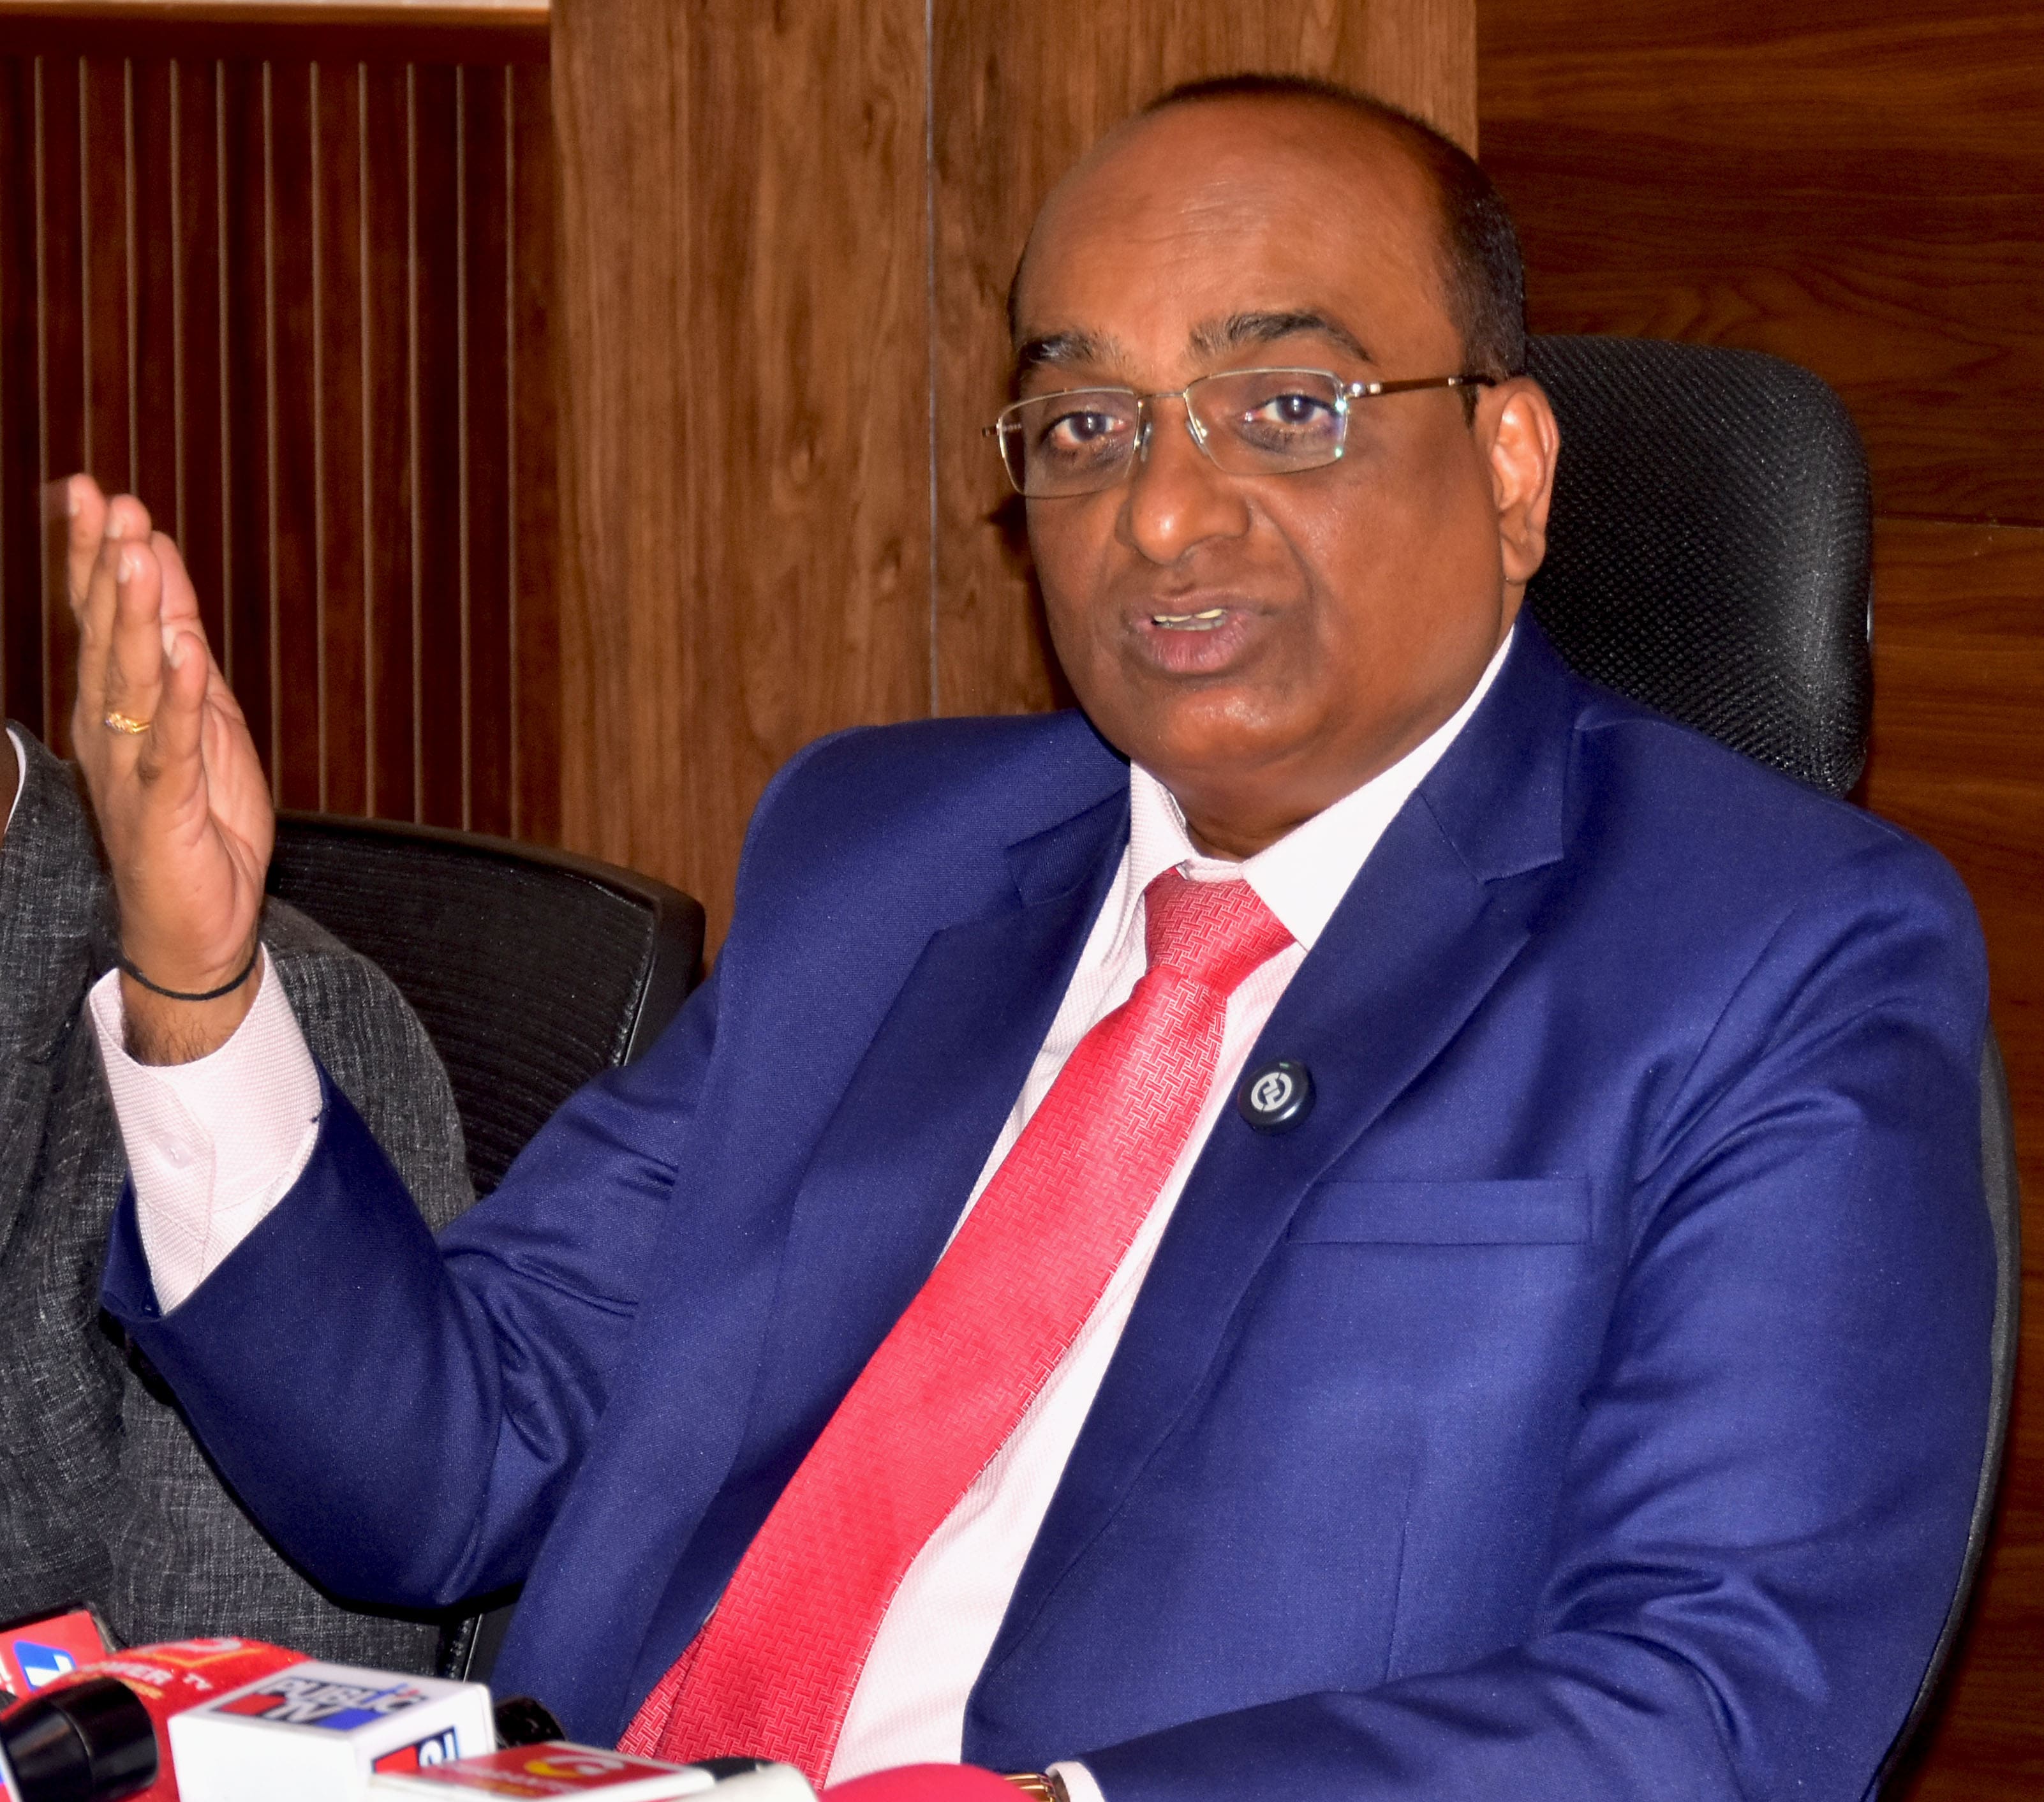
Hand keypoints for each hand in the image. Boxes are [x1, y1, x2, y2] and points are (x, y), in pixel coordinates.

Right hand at [66, 476, 274, 1061]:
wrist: (197, 926)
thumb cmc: (201, 823)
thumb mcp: (202, 721)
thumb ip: (181, 651)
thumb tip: (163, 573)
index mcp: (117, 708)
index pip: (103, 620)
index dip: (97, 556)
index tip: (97, 491)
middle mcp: (112, 730)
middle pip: (103, 635)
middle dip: (102, 566)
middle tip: (102, 498)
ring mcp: (135, 767)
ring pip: (130, 679)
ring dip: (133, 614)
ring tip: (135, 550)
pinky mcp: (168, 805)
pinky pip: (172, 743)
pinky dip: (177, 696)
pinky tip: (181, 651)